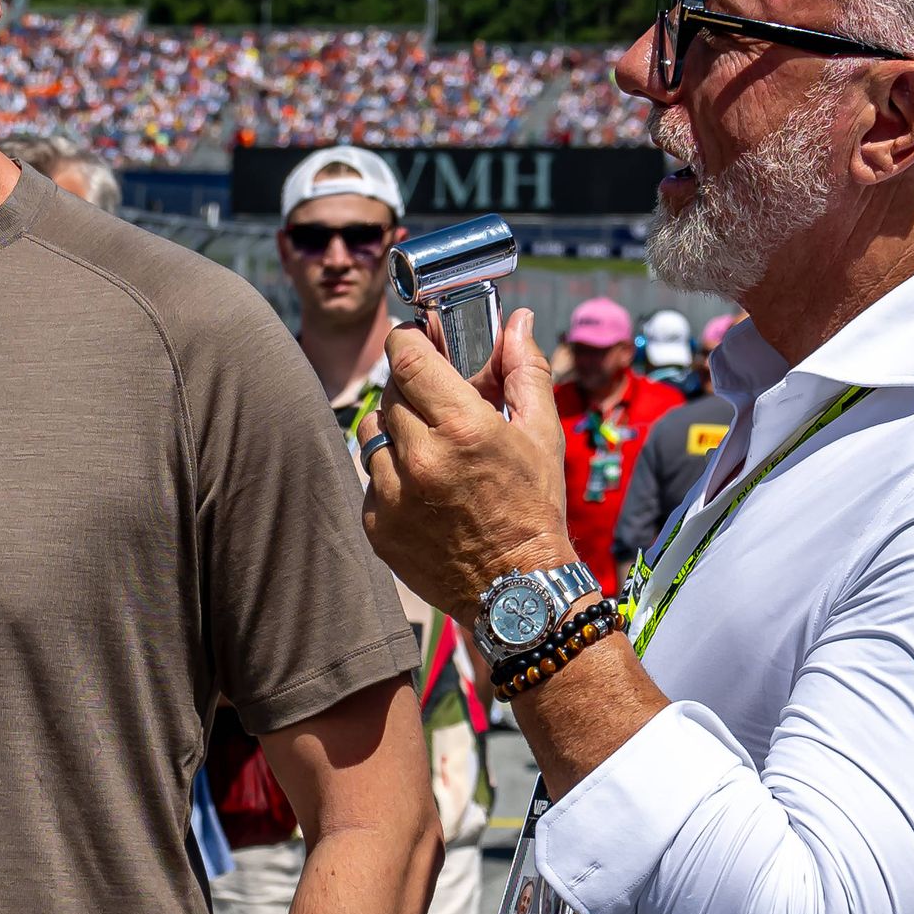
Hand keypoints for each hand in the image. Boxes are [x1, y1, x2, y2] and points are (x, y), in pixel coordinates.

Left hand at [362, 309, 572, 620]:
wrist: (518, 592)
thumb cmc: (535, 508)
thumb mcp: (542, 434)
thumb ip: (524, 370)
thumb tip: (515, 321)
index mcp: (462, 428)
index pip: (406, 357)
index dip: (406, 340)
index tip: (414, 340)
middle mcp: (420, 459)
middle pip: (389, 392)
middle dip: (410, 388)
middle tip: (435, 401)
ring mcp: (392, 496)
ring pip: (371, 433)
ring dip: (394, 431)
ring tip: (428, 448)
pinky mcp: (376, 527)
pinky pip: (371, 480)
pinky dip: (391, 477)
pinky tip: (423, 491)